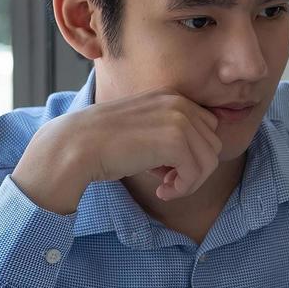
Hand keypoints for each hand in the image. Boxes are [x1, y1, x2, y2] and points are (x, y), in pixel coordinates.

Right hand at [11, 90, 222, 213]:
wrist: (75, 146)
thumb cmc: (105, 144)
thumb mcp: (144, 129)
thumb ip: (172, 136)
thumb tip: (201, 161)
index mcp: (172, 96)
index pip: (207, 128)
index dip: (193, 153)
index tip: (170, 168)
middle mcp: (179, 103)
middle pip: (213, 144)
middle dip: (195, 168)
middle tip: (169, 181)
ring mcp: (179, 120)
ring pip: (209, 160)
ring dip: (190, 182)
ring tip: (166, 188)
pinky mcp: (175, 141)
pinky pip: (196, 172)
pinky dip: (183, 188)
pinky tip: (162, 192)